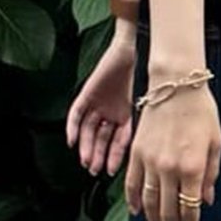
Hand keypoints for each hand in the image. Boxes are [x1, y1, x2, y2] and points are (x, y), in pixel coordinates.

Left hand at [66, 29, 136, 177]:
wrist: (136, 48)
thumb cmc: (148, 75)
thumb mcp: (148, 106)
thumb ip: (143, 128)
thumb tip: (146, 153)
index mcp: (130, 116)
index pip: (120, 142)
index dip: (116, 157)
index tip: (111, 172)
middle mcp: (113, 112)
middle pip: (102, 138)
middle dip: (98, 155)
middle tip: (94, 170)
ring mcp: (100, 103)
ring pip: (89, 130)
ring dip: (86, 145)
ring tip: (85, 160)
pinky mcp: (88, 93)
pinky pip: (77, 113)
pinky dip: (72, 127)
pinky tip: (71, 141)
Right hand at [126, 83, 220, 220]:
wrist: (176, 85)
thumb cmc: (202, 112)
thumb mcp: (215, 143)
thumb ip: (210, 174)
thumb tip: (205, 201)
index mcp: (192, 167)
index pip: (190, 208)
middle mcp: (169, 168)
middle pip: (167, 210)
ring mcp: (149, 161)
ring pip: (148, 201)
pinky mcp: (135, 152)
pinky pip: (132, 183)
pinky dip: (134, 200)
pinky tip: (137, 211)